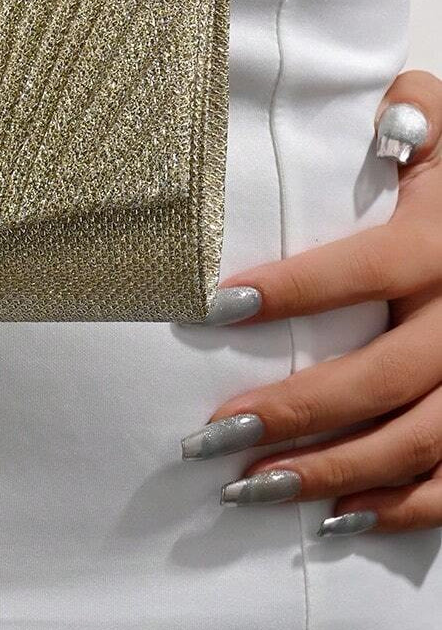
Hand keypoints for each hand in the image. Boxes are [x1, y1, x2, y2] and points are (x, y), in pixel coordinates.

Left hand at [180, 71, 441, 536]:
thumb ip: (419, 118)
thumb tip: (386, 106)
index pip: (359, 272)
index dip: (289, 291)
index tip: (211, 308)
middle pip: (376, 378)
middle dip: (291, 412)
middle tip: (210, 434)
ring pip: (413, 445)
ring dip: (329, 475)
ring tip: (246, 491)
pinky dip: (399, 513)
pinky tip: (334, 523)